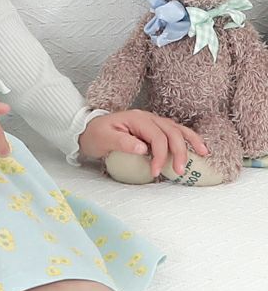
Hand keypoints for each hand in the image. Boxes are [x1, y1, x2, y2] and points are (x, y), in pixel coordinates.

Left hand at [78, 109, 209, 178]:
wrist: (88, 128)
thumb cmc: (96, 134)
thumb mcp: (104, 138)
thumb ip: (122, 142)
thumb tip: (143, 148)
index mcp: (137, 118)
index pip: (156, 137)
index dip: (160, 156)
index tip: (156, 173)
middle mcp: (147, 117)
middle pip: (171, 132)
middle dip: (179, 152)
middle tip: (180, 172)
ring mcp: (152, 121)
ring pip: (177, 128)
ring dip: (191, 141)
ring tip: (203, 154)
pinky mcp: (154, 128)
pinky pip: (175, 131)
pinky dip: (187, 139)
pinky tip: (197, 148)